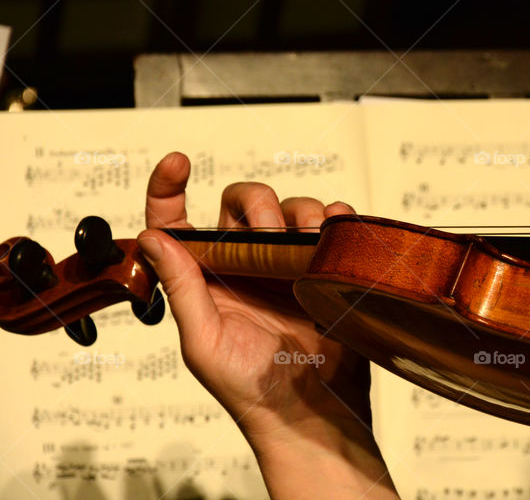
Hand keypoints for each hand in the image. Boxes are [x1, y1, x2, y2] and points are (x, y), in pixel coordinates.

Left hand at [137, 152, 396, 498]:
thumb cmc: (252, 387)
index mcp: (206, 277)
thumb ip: (181, 287)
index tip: (178, 163)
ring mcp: (287, 262)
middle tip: (270, 233)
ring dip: (299, 214)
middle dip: (256, 204)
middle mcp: (245, 263)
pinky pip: (332, 221)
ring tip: (306, 246)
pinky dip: (335, 218)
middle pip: (243, 202)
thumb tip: (152, 238)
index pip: (177, 221)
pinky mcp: (325, 264)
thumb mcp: (203, 341)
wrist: (312, 409)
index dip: (169, 188)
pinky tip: (331, 237)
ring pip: (291, 206)